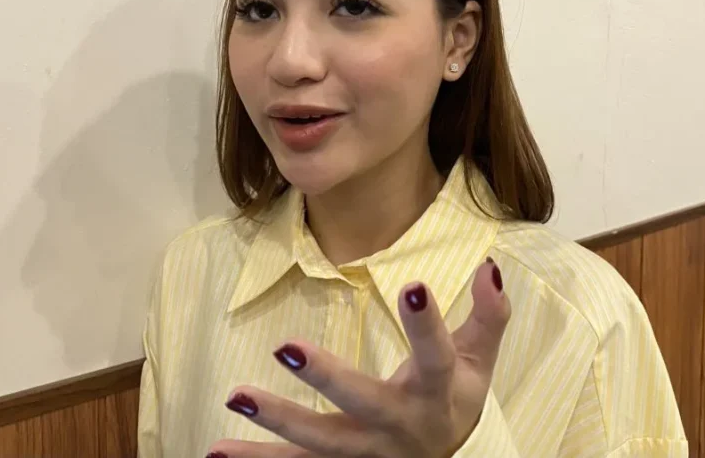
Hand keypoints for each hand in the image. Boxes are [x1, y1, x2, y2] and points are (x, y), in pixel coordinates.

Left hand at [206, 258, 509, 457]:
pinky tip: (216, 452)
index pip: (436, 355)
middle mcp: (399, 425)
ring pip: (320, 443)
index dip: (426, 324)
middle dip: (326, 377)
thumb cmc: (456, 398)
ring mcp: (366, 454)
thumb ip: (488, 315)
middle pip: (362, 403)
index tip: (412, 284)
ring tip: (235, 394)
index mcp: (437, 391)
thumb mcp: (480, 360)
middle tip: (285, 346)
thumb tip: (488, 265)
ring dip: (277, 421)